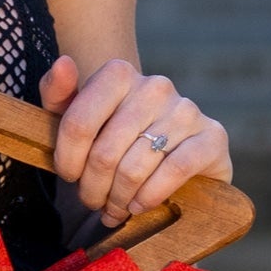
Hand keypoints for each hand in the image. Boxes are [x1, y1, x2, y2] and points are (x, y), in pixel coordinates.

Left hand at [39, 55, 231, 228]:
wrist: (168, 156)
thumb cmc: (112, 137)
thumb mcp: (74, 117)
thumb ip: (58, 93)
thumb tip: (64, 63)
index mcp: (119, 74)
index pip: (78, 123)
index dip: (67, 159)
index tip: (69, 177)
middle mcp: (155, 85)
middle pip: (105, 152)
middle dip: (92, 187)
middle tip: (92, 201)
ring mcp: (186, 110)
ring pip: (135, 166)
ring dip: (119, 197)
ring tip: (114, 207)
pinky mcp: (213, 137)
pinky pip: (173, 171)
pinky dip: (150, 196)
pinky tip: (140, 204)